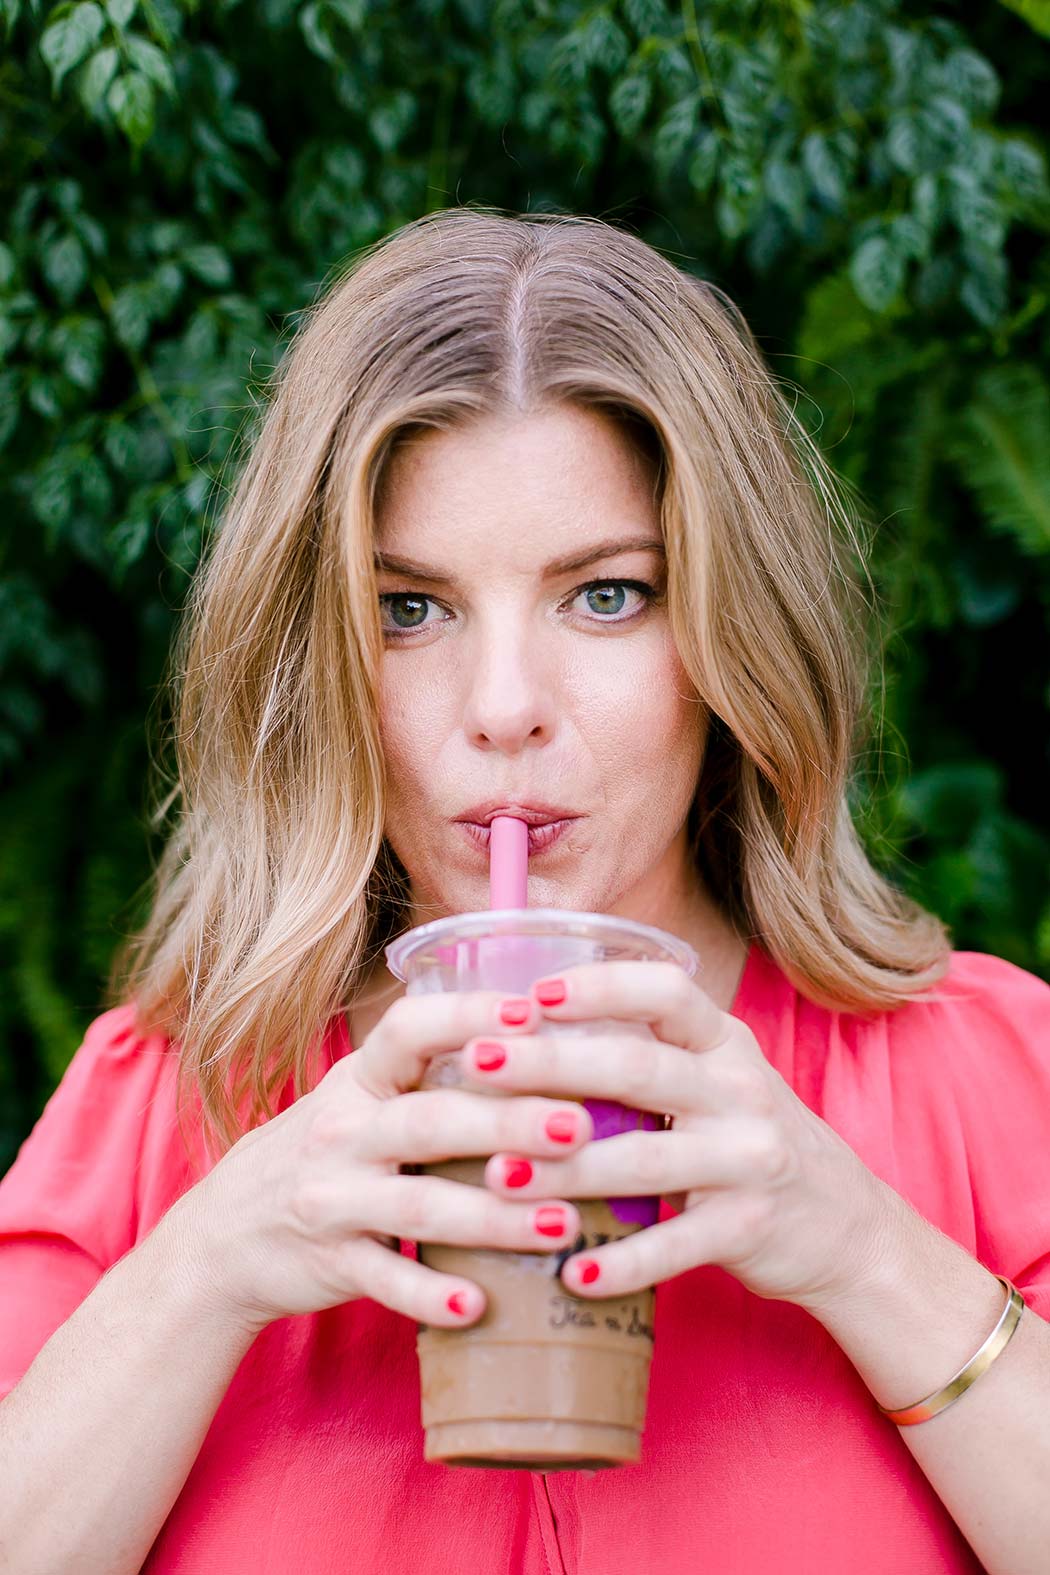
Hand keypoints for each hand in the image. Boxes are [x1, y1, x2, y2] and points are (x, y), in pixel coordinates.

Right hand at [183, 988, 593, 1332]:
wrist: (222, 1237)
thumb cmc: (324, 1154)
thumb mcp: (360, 1099)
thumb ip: (431, 1075)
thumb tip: (544, 1044)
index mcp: (360, 1080)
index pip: (409, 1029)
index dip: (468, 1015)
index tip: (534, 1013)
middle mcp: (342, 1131)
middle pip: (431, 1119)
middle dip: (508, 1123)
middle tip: (580, 1128)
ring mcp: (332, 1198)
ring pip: (420, 1203)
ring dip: (496, 1216)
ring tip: (565, 1224)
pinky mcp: (328, 1262)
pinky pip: (384, 1279)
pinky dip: (431, 1295)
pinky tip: (481, 1306)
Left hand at [460, 961, 890, 1311]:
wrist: (846, 1223)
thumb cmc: (747, 1138)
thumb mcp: (716, 1079)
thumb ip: (646, 1054)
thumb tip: (525, 1033)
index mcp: (724, 1042)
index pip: (665, 991)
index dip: (598, 986)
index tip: (529, 994)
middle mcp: (740, 1090)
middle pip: (637, 1067)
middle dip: (550, 1064)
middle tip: (475, 1065)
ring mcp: (749, 1160)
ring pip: (644, 1159)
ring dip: (564, 1170)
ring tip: (496, 1178)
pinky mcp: (750, 1228)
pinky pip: (677, 1245)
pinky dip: (622, 1263)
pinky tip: (569, 1274)